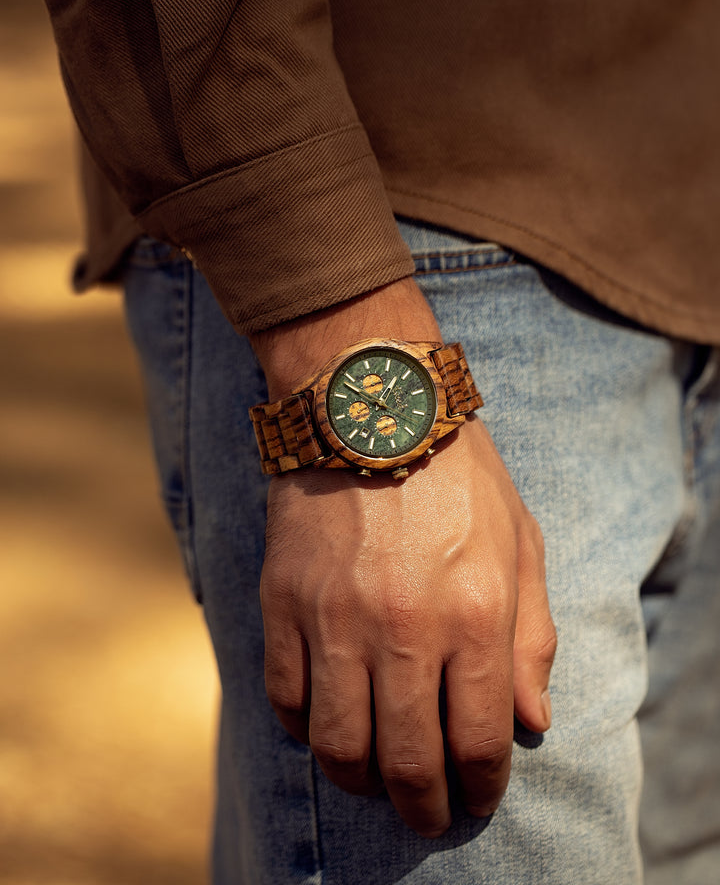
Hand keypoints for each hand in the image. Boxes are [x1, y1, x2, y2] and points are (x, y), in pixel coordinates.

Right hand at [260, 417, 555, 836]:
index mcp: (475, 614)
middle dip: (422, 805)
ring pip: (337, 745)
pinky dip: (304, 729)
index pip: (477, 741)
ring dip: (358, 779)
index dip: (479, 787)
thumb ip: (531, 637)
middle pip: (406, 760)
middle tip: (426, 812)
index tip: (475, 797)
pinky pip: (285, 697)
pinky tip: (326, 723)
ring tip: (373, 778)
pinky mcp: (282, 600)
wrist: (372, 410)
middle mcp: (403, 627)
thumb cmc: (458, 476)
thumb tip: (531, 721)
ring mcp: (334, 617)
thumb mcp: (521, 543)